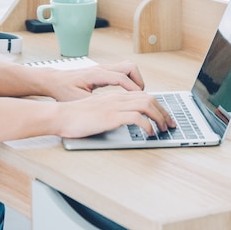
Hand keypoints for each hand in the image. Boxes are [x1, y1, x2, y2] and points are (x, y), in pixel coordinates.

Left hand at [46, 60, 146, 100]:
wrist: (53, 81)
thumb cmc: (62, 90)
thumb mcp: (77, 99)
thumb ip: (94, 103)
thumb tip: (110, 109)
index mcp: (96, 75)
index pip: (121, 77)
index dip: (133, 88)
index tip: (140, 98)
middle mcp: (102, 68)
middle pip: (130, 67)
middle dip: (139, 81)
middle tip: (141, 96)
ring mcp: (103, 68)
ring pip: (128, 67)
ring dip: (136, 79)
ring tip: (137, 95)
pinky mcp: (103, 72)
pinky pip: (122, 72)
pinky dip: (129, 80)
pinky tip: (127, 93)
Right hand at [55, 91, 175, 137]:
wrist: (60, 116)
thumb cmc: (75, 116)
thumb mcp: (98, 111)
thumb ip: (112, 112)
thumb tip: (126, 120)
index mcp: (115, 96)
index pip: (144, 96)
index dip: (158, 106)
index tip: (165, 117)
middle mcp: (117, 98)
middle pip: (150, 99)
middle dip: (164, 112)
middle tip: (170, 124)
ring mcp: (114, 106)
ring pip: (146, 105)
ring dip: (159, 118)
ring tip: (163, 129)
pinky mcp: (110, 117)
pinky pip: (136, 118)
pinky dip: (147, 125)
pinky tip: (149, 133)